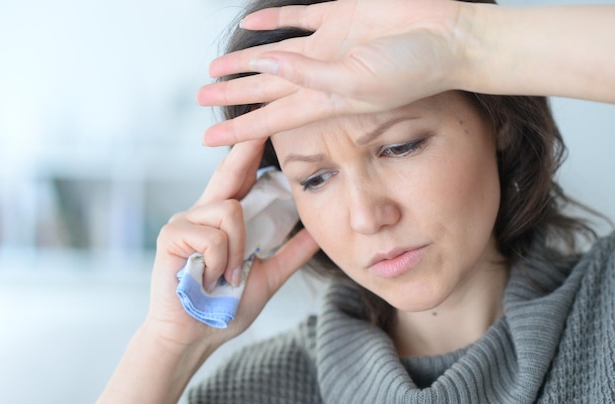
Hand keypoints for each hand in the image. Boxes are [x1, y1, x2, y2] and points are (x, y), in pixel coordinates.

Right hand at [146, 139, 318, 348]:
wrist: (194, 337)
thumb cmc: (224, 307)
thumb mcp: (267, 276)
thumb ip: (290, 253)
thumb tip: (317, 231)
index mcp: (223, 221)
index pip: (240, 179)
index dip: (251, 152)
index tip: (264, 125)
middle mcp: (203, 214)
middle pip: (229, 172)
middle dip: (244, 148)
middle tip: (259, 117)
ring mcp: (185, 221)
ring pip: (230, 209)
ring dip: (238, 249)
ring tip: (230, 275)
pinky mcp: (172, 235)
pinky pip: (214, 235)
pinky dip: (222, 261)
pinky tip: (212, 278)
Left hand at [198, 0, 467, 145]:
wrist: (450, 36)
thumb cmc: (414, 68)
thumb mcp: (356, 80)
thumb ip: (308, 75)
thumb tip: (264, 65)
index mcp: (326, 100)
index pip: (270, 119)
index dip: (238, 129)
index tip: (209, 139)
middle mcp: (323, 76)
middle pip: (266, 89)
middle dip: (233, 96)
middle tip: (201, 97)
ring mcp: (329, 47)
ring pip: (275, 56)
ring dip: (246, 62)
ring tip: (217, 68)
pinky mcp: (340, 16)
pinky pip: (299, 18)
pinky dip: (275, 21)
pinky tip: (255, 26)